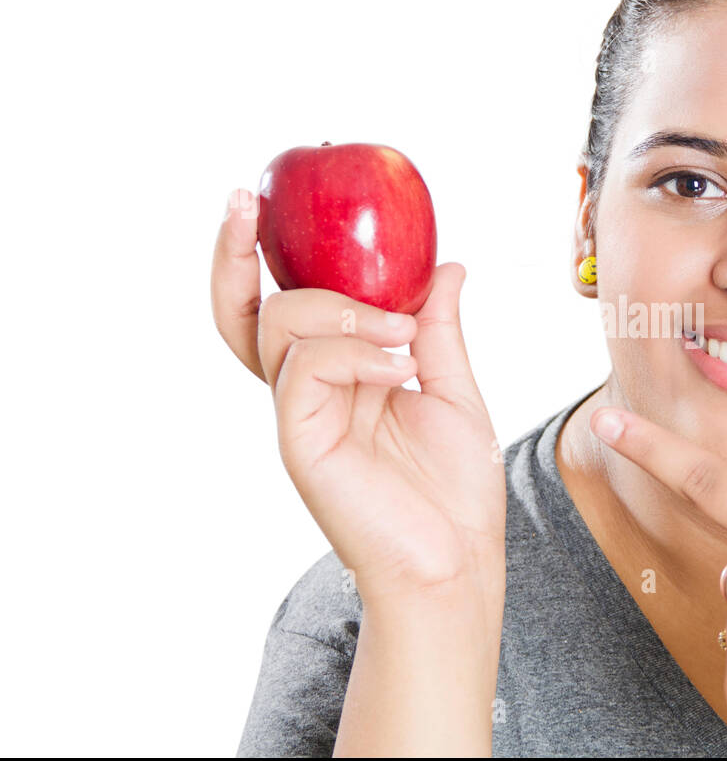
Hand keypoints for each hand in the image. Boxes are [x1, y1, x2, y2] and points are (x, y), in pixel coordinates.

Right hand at [211, 189, 505, 606]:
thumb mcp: (452, 387)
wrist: (457, 558)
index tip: (254, 202)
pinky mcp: (302, 441)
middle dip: (235, 253)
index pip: (278, 307)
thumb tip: (447, 264)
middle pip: (249, 312)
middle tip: (248, 207)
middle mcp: (306, 391)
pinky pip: (307, 367)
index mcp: (334, 376)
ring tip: (403, 335)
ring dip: (345, 310)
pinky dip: (355, 350)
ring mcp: (300, 415)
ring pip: (281, 325)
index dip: (253, 258)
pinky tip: (398, 365)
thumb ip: (438, 327)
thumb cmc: (453, 487)